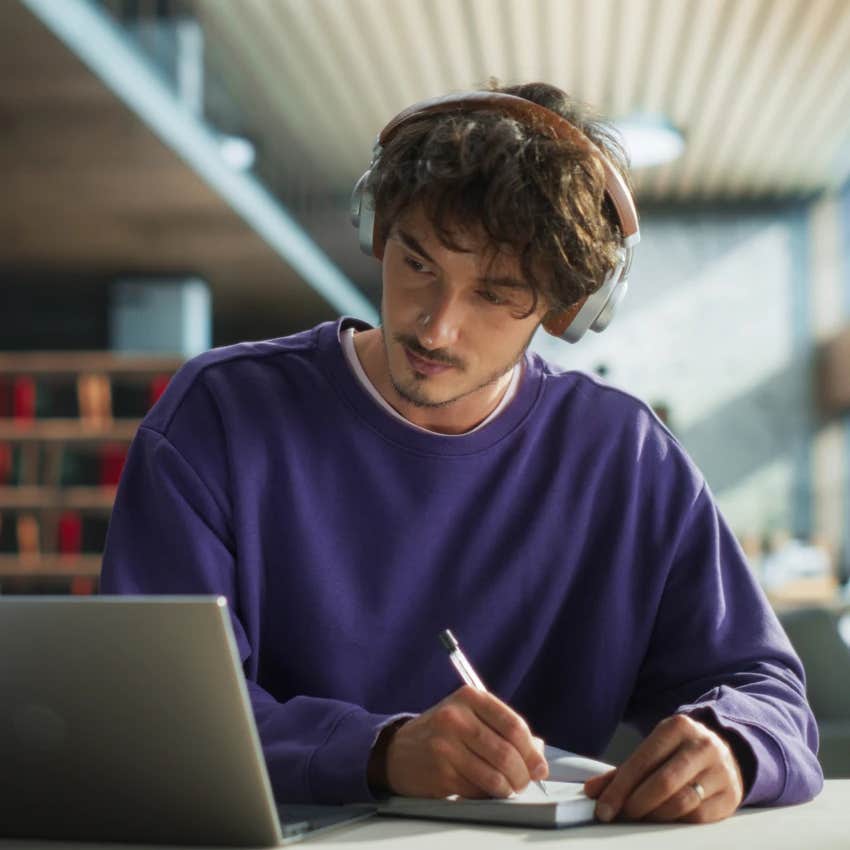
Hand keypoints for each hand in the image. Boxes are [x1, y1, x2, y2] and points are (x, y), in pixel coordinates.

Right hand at [379, 686, 547, 798]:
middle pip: (506, 752)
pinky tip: (486, 790)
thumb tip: (539, 754)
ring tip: (509, 788)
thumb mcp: (470, 717)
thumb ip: (504, 730)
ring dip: (509, 788)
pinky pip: (478, 790)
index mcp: (469, 697)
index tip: (539, 765)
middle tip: (525, 781)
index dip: (531, 750)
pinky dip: (489, 795)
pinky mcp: (440, 772)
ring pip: (494, 775)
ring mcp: (446, 745)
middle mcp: (456, 717)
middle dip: (523, 773)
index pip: (513, 724)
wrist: (398, 750)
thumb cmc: (442, 733)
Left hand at [583, 714, 743, 823]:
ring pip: (682, 802)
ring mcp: (720, 771)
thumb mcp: (655, 750)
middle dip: (635, 803)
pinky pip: (698, 817)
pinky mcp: (730, 796)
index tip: (603, 807)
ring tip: (638, 818)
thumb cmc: (680, 752)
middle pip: (663, 782)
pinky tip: (662, 821)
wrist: (726, 753)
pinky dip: (675, 822)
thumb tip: (593, 791)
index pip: (643, 760)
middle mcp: (702, 746)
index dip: (620, 787)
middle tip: (619, 815)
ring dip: (654, 816)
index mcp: (678, 727)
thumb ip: (624, 771)